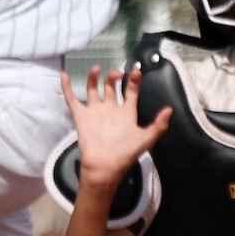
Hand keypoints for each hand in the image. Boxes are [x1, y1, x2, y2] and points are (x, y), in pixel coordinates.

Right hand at [65, 65, 169, 188]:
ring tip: (97, 68)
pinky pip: (72, 99)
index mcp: (126, 114)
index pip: (131, 93)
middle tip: (117, 73)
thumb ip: (158, 125)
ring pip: (94, 90)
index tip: (137, 71)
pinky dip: (67, 88)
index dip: (134, 82)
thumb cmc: (125, 154)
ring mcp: (95, 112)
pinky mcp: (81, 116)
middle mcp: (111, 110)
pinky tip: (65, 75)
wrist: (104, 166)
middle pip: (112, 88)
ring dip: (95, 78)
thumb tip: (170, 110)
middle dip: (114, 78)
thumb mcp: (146, 139)